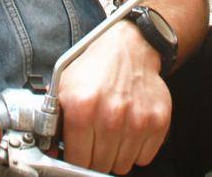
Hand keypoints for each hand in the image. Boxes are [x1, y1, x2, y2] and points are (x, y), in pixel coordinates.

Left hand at [54, 21, 171, 174]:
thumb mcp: (65, 87)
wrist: (130, 48)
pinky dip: (137, 150)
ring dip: (116, 154)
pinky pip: (144, 158)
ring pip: (122, 166)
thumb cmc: (96, 68)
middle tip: (96, 138)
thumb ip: (56, 121)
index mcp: (82, 108)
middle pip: (100, 165)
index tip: (79, 150)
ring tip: (113, 131)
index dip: (76, 156)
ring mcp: (137, 121)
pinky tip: (130, 130)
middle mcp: (110, 116)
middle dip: (96, 156)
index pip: (77, 160)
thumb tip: (53, 152)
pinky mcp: (158, 122)